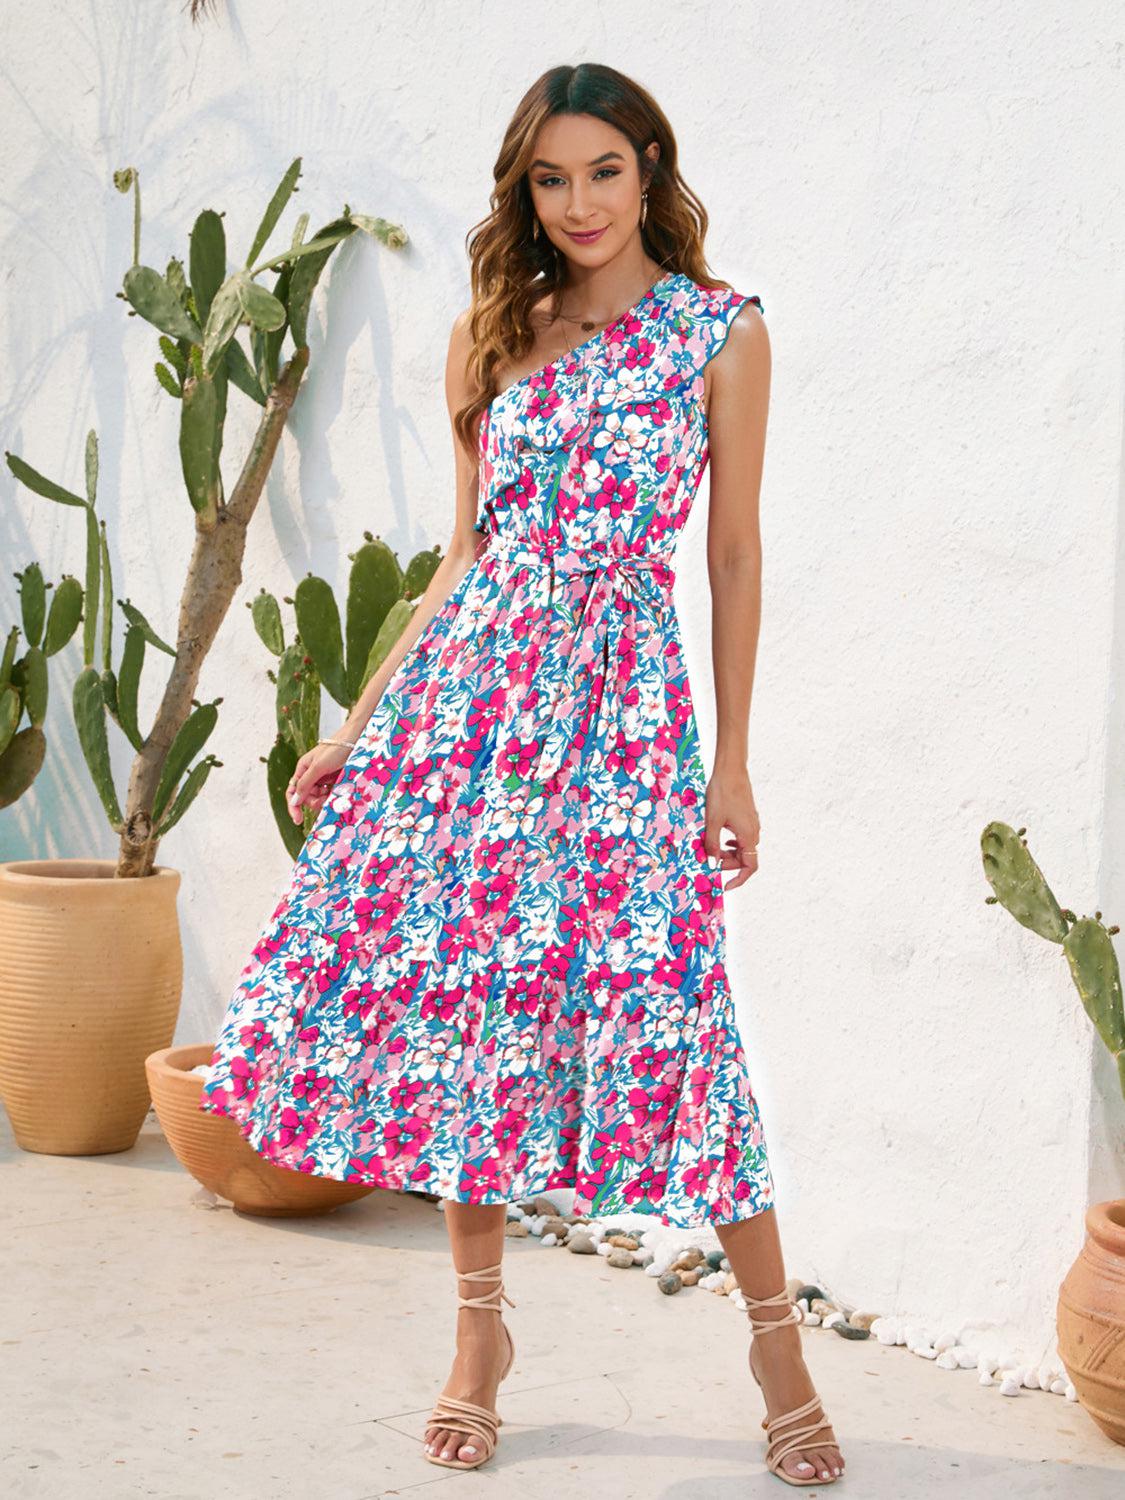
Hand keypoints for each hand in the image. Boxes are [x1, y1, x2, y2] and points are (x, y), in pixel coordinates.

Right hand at [286, 741, 352, 823]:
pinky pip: (332, 794)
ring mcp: (324, 778)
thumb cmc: (336, 749)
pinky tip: (341, 792)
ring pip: (320, 797)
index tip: (298, 820)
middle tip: (326, 799)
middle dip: (315, 801)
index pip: (293, 792)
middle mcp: (312, 774)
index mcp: (303, 769)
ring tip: (335, 793)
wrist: (357, 739)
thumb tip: (294, 801)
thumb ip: (305, 784)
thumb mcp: (318, 767)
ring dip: (326, 799)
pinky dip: (335, 795)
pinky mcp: (336, 780)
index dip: (293, 806)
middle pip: (307, 797)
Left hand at [703, 764, 760, 890]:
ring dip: (728, 853)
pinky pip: (742, 837)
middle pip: (745, 858)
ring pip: (743, 847)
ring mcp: (752, 823)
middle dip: (728, 864)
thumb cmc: (722, 794)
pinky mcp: (748, 816)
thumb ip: (712, 845)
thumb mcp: (712, 821)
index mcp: (748, 835)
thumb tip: (712, 864)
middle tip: (709, 862)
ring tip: (712, 851)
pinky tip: (721, 839)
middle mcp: (754, 831)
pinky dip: (732, 843)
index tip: (726, 886)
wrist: (731, 770)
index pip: (750, 867)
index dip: (739, 879)